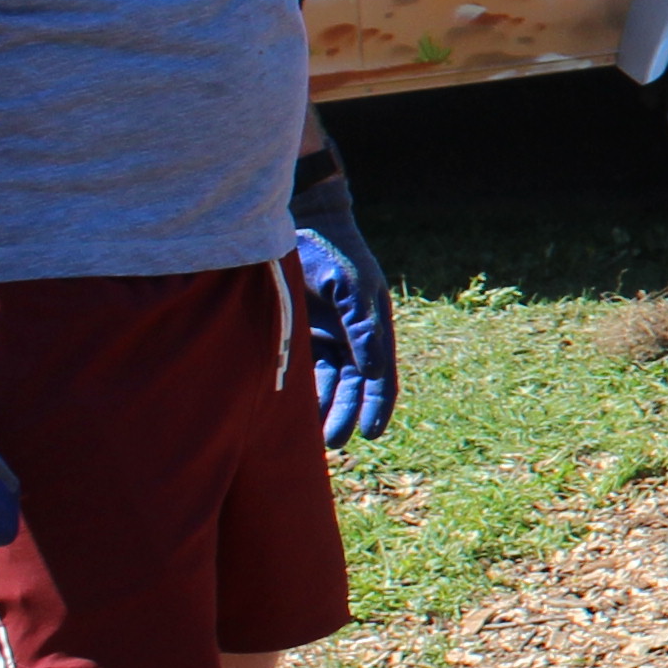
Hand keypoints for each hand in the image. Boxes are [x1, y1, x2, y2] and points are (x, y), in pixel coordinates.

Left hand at [290, 159, 400, 445]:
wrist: (302, 226)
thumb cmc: (334, 253)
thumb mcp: (352, 289)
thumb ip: (363, 328)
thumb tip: (373, 369)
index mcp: (372, 331)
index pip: (379, 378)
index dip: (376, 406)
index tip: (370, 433)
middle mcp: (349, 341)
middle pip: (350, 388)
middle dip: (343, 415)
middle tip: (332, 441)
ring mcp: (322, 340)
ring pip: (324, 385)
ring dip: (320, 409)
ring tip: (310, 435)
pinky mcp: (296, 338)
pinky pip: (299, 372)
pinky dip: (298, 394)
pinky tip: (289, 412)